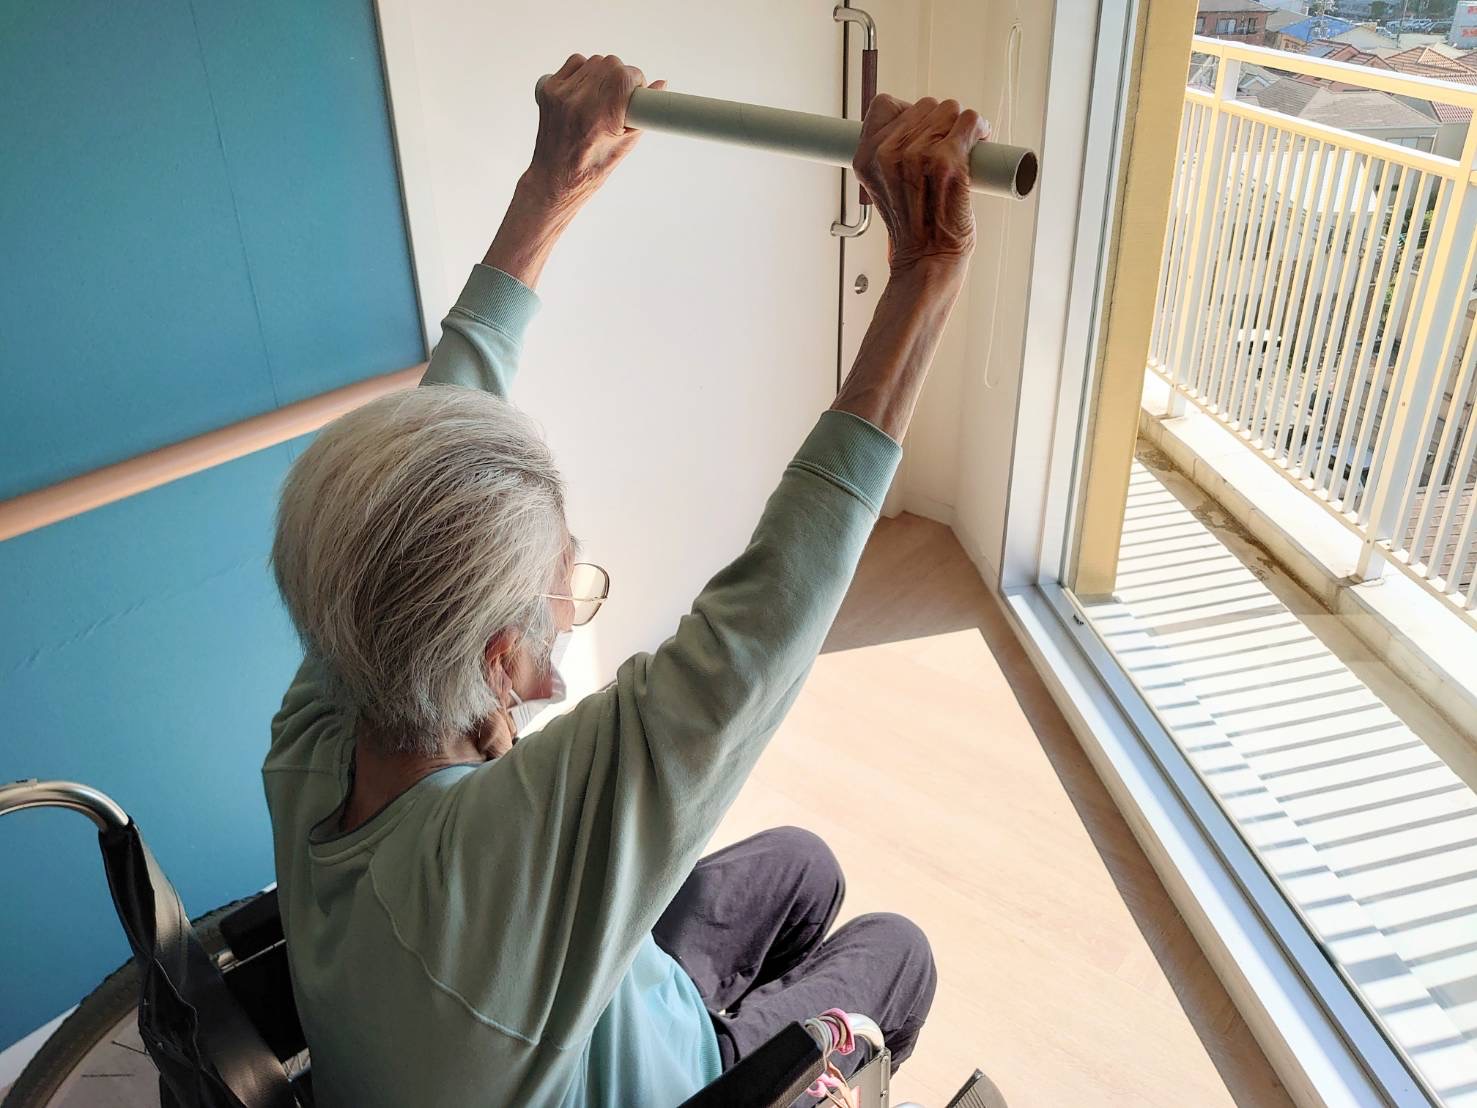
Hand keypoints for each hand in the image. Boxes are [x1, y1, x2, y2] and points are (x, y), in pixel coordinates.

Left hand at [526, 53, 665, 209]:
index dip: (636, 80)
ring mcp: (561, 94)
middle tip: (621, 97)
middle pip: (611, 64)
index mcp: (599, 118)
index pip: (625, 75)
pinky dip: (585, 71)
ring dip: (604, 73)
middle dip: (622, 76)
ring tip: (602, 97)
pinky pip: (575, 63)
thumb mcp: (625, 144)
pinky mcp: (549, 89)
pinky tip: (587, 91)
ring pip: (594, 61)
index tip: (637, 92)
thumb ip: (644, 113)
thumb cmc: (592, 168)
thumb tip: (661, 83)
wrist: (554, 177)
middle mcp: (577, 103)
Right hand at [852, 94, 989, 274]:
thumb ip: (890, 154)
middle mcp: (887, 154)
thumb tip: (920, 123)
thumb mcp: (883, 186)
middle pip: (924, 105)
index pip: (885, 105)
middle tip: (947, 147)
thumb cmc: (913, 229)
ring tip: (962, 152)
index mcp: (867, 157)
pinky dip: (980, 129)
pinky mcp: (946, 161)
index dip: (909, 115)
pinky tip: (979, 143)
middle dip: (940, 122)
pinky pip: (970, 122)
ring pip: (950, 110)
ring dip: (961, 126)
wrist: (927, 259)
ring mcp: (917, 156)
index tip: (922, 131)